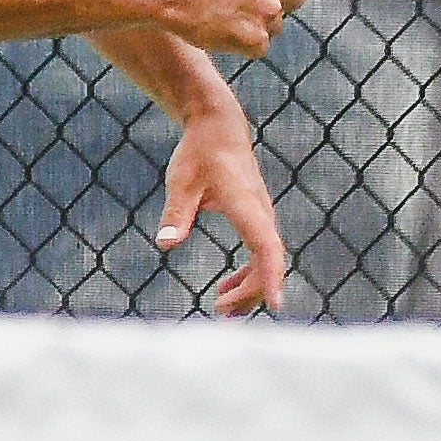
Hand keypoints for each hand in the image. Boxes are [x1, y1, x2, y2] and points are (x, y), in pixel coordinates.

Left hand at [153, 113, 288, 314]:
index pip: (266, 247)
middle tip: (221, 313)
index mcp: (245, 203)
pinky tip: (226, 290)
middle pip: (267, 260)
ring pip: (266, 260)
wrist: (218, 127)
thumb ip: (176, 214)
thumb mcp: (180, 181)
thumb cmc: (199, 152)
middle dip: (250, 291)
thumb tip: (165, 245)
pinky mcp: (256, 218)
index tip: (275, 304)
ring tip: (223, 312)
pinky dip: (247, 274)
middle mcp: (260, 212)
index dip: (271, 276)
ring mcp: (261, 215)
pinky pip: (260, 252)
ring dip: (249, 287)